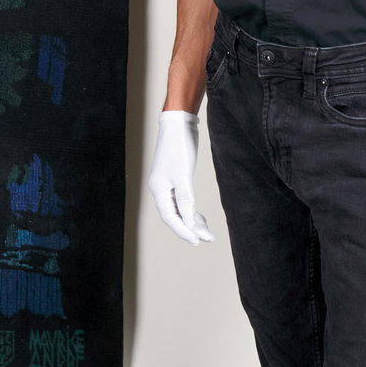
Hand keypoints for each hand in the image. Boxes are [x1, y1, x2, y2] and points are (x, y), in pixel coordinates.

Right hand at [147, 109, 214, 245]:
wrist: (178, 124)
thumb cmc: (178, 148)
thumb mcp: (183, 176)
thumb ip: (186, 201)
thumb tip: (190, 223)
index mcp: (158, 189)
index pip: (170, 218)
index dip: (183, 231)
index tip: (198, 241)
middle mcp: (161, 188)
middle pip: (174, 216)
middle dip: (190, 228)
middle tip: (207, 239)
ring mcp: (168, 183)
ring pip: (179, 209)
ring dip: (192, 220)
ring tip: (206, 231)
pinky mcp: (176, 178)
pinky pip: (182, 201)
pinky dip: (191, 210)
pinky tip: (199, 215)